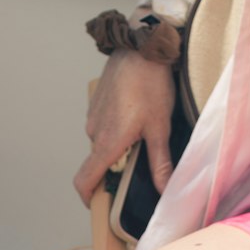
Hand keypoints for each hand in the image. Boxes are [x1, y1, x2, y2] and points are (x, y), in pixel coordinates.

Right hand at [72, 49, 175, 206]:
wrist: (141, 45)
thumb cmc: (150, 83)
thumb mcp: (160, 126)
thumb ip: (160, 162)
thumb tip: (165, 191)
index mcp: (107, 141)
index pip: (84, 180)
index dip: (88, 197)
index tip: (100, 204)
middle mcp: (94, 130)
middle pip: (99, 161)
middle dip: (117, 166)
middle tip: (141, 158)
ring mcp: (94, 113)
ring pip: (103, 140)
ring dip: (118, 143)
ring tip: (144, 130)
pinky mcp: (98, 100)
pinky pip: (104, 122)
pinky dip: (117, 126)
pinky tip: (137, 112)